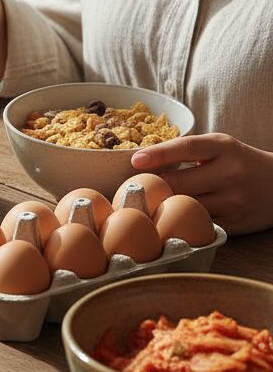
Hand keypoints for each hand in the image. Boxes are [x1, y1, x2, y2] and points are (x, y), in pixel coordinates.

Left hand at [130, 133, 272, 234]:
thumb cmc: (240, 161)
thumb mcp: (219, 146)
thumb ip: (187, 150)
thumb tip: (144, 160)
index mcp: (224, 148)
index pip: (187, 148)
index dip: (159, 154)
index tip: (135, 161)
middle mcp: (230, 174)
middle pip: (180, 183)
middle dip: (153, 186)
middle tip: (132, 187)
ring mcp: (233, 202)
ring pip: (186, 207)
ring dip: (163, 207)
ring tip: (145, 204)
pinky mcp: (234, 225)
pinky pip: (199, 225)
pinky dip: (181, 223)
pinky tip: (167, 220)